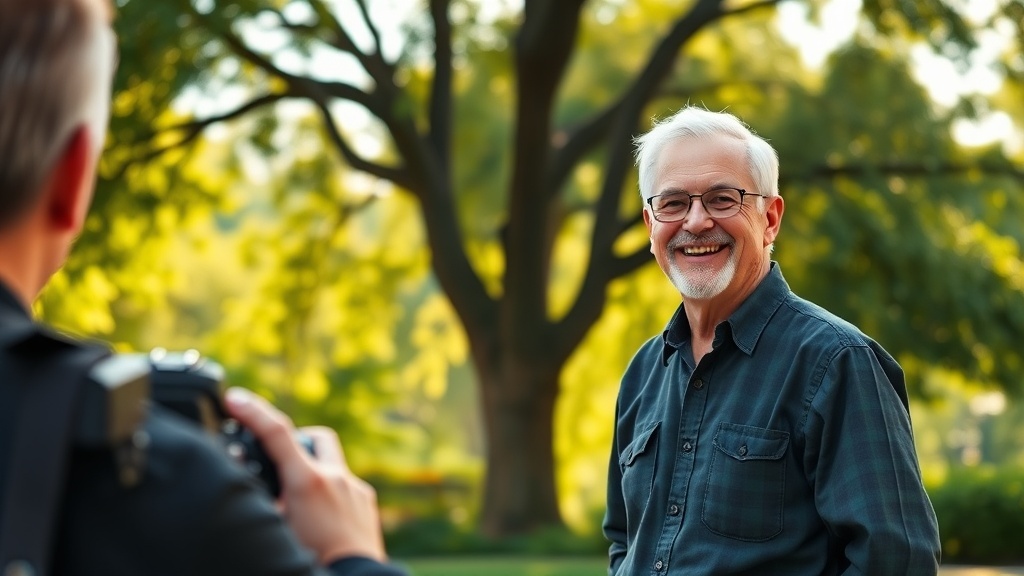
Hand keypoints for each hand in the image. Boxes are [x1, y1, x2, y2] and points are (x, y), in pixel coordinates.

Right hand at [223, 387, 387, 564]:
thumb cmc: (313, 561)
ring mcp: (355, 488)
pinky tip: (322, 522)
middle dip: (297, 445)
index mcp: (308, 482)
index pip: (276, 433)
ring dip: (312, 477)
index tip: (235, 398)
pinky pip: (344, 488)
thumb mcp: (276, 529)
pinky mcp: (367, 501)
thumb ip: (266, 501)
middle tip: (281, 468)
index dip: (253, 411)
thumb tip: (254, 489)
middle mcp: (335, 478)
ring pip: (330, 466)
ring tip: (300, 506)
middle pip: (314, 438)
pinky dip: (329, 497)